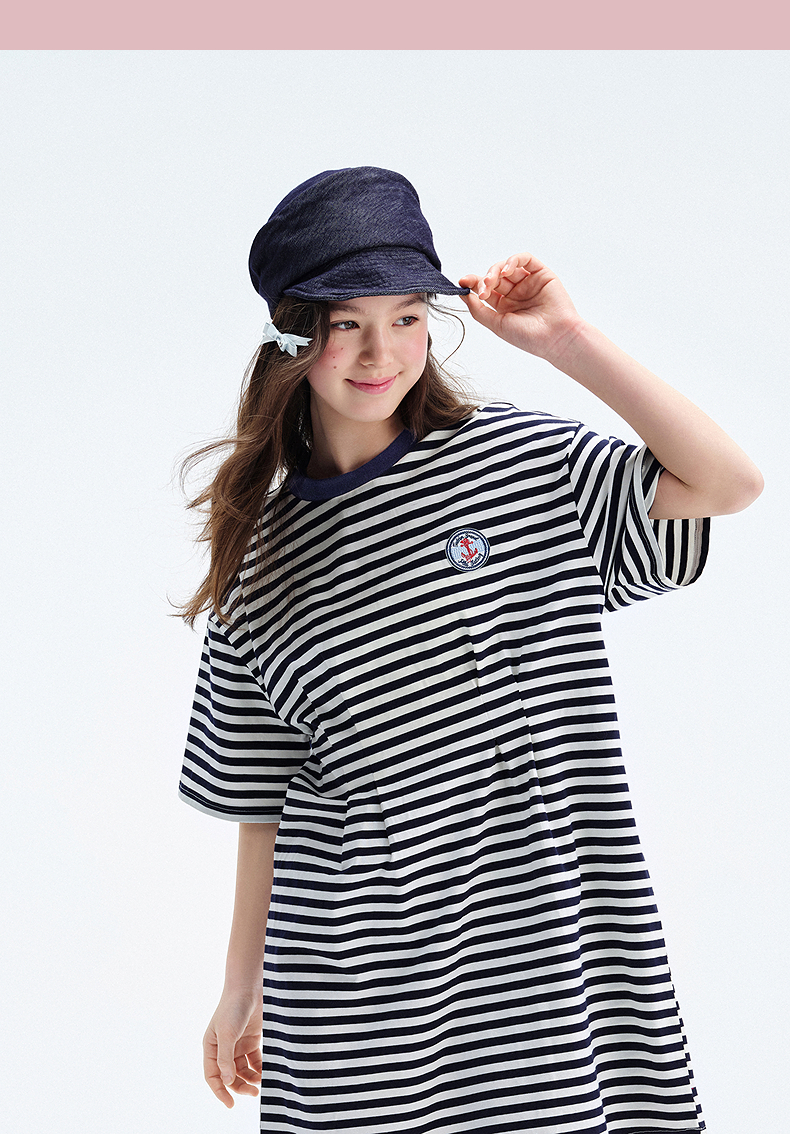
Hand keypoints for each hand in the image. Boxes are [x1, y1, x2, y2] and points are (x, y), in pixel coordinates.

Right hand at [203, 988, 262, 1107]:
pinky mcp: (251, 1040)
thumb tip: (227, 1081)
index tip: (230, 1105)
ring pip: (242, 1070)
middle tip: (254, 1094)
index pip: (213, 1076)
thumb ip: (226, 1058)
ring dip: (251, 1079)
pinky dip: (259, 1068)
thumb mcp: (227, 1033)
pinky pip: (254, 1061)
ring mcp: (238, 1045)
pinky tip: (265, 1072)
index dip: (220, 1091)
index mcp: (211, 1047)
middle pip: (230, 1076)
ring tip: (261, 1083)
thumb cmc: (233, 1007)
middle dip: (240, 1087)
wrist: (249, 987)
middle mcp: (223, 1048)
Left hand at [458, 253, 581, 360]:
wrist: (555, 338)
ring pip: (507, 266)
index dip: (473, 283)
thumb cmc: (528, 336)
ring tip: (492, 281)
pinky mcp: (542, 274)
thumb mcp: (497, 324)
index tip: (462, 282)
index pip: (485, 289)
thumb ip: (478, 310)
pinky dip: (513, 260)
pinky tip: (507, 270)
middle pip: (494, 277)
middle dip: (484, 279)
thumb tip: (462, 294)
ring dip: (496, 270)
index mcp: (504, 306)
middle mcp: (516, 293)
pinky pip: (525, 259)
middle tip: (482, 288)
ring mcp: (529, 282)